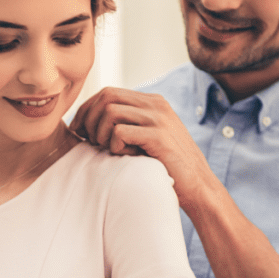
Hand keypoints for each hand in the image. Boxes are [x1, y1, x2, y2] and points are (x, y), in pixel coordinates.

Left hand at [70, 88, 212, 210]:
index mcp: (151, 102)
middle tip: (89, 141)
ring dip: (100, 133)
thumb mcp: (147, 136)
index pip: (108, 92)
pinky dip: (114, 146)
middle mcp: (155, 104)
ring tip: (107, 149)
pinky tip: (124, 156)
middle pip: (106, 96)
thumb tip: (90, 120)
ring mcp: (158, 119)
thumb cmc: (167, 166)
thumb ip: (128, 123)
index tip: (80, 130)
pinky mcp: (158, 136)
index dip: (87, 109)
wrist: (198, 185)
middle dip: (89, 119)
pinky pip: (120, 133)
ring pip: (110, 112)